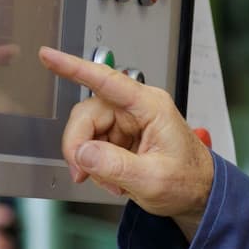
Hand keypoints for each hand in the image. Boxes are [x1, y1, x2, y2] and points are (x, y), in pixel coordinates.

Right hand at [37, 47, 211, 222]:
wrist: (200, 193)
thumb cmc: (189, 181)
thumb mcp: (153, 180)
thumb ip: (116, 165)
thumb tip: (83, 152)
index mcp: (151, 107)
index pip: (106, 81)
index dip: (74, 67)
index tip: (49, 56)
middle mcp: (137, 108)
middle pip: (87, 115)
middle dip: (79, 147)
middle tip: (82, 173)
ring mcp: (128, 120)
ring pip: (86, 131)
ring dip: (91, 161)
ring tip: (114, 181)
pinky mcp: (122, 134)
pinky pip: (93, 143)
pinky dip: (97, 164)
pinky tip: (115, 178)